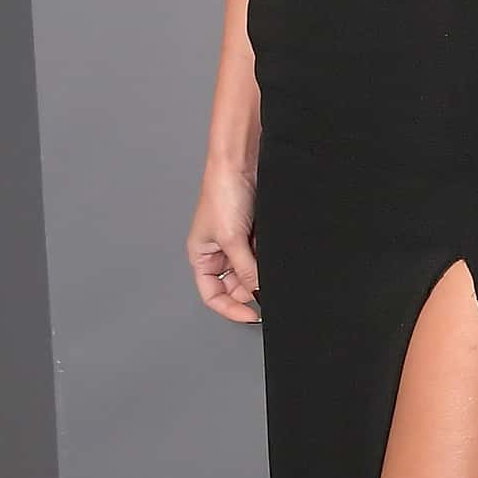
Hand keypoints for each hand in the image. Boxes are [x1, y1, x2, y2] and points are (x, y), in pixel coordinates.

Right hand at [188, 159, 259, 322]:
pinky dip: (270, 260)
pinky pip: (263, 256)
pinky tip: (276, 257)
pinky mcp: (255, 232)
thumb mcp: (232, 239)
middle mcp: (218, 251)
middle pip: (235, 286)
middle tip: (266, 290)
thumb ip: (245, 270)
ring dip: (261, 274)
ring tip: (271, 269)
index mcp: (201, 255)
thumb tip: (258, 294)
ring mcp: (238, 242)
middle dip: (250, 290)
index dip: (230, 309)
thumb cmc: (223, 191)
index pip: (213, 295)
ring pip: (251, 272)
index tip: (252, 315)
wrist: (242, 161)